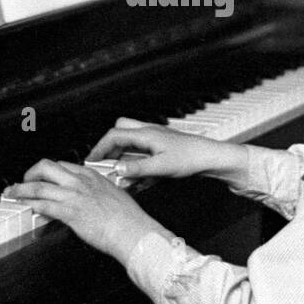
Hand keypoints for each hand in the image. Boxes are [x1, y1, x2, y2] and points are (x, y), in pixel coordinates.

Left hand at [2, 159, 158, 261]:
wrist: (134, 231)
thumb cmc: (128, 218)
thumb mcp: (114, 195)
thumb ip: (98, 193)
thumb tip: (90, 198)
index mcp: (91, 176)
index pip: (62, 165)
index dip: (47, 171)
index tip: (41, 176)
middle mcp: (80, 181)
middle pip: (46, 167)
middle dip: (29, 173)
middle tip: (22, 182)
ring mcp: (74, 196)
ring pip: (38, 187)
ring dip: (20, 190)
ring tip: (11, 194)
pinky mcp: (70, 212)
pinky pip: (43, 205)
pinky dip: (29, 205)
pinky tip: (24, 208)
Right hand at [87, 118, 246, 181]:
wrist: (211, 157)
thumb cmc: (191, 158)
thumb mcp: (161, 167)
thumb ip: (138, 168)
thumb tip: (117, 169)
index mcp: (146, 134)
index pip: (114, 135)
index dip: (100, 147)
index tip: (92, 160)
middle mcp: (149, 132)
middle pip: (120, 130)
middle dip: (109, 145)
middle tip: (104, 162)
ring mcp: (156, 138)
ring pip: (130, 139)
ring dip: (122, 153)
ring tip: (119, 170)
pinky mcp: (162, 145)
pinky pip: (141, 148)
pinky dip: (134, 158)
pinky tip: (137, 173)